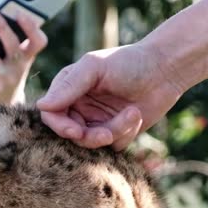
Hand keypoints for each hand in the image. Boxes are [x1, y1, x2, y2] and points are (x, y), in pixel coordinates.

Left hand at [0, 11, 47, 105]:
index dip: (31, 28)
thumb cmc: (5, 72)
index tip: (20, 14)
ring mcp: (5, 79)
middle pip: (12, 45)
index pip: (38, 42)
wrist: (2, 104)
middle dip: (2, 28)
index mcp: (27, 57)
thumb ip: (6, 42)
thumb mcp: (12, 60)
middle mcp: (19, 68)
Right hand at [36, 44, 185, 150]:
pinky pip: (113, 146)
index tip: (76, 131)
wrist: (165, 70)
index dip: (61, 126)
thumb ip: (68, 86)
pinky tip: (137, 115)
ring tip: (133, 114)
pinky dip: (126, 133)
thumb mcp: (94, 68)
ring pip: (93, 142)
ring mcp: (97, 121)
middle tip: (107, 133)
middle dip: (90, 136)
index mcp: (68, 89)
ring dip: (114, 131)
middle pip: (70, 134)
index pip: (51, 115)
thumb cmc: (129, 62)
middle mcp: (79, 107)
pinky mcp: (116, 132)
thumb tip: (41, 106)